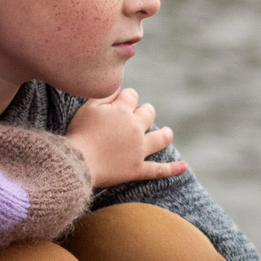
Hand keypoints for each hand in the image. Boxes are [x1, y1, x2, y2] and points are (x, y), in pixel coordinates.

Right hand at [66, 88, 187, 188]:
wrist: (77, 163)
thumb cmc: (79, 134)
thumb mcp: (88, 108)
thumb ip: (104, 96)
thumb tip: (119, 91)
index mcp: (123, 111)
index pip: (132, 95)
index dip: (125, 98)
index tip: (117, 103)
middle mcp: (135, 128)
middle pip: (149, 112)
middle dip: (144, 111)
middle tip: (134, 117)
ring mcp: (139, 150)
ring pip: (161, 137)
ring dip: (165, 133)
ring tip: (167, 132)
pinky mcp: (138, 169)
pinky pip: (159, 170)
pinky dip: (173, 169)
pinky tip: (184, 167)